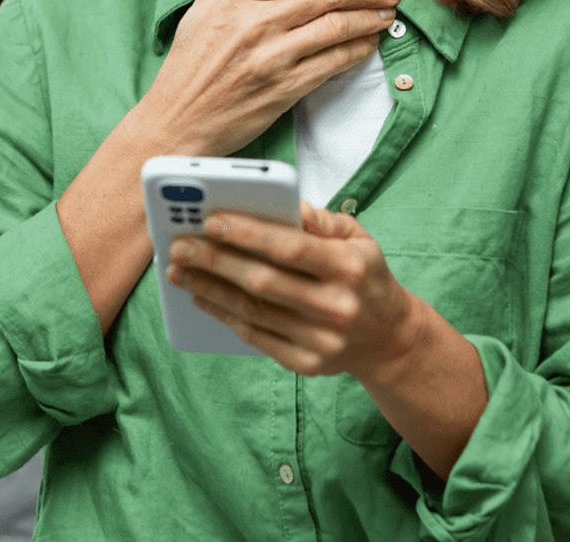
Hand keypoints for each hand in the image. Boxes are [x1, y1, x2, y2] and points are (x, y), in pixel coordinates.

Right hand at [134, 0, 402, 158]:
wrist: (178, 120)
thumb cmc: (188, 66)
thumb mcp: (199, 9)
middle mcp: (257, 24)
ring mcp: (273, 58)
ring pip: (337, 26)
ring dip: (370, 18)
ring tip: (387, 13)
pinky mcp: (285, 89)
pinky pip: (333, 63)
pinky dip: (357, 51)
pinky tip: (368, 44)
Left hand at [165, 199, 422, 379]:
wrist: (390, 338)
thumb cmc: (364, 276)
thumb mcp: (358, 238)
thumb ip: (322, 220)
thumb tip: (286, 205)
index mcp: (350, 267)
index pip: (291, 247)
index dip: (247, 233)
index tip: (210, 219)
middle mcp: (337, 306)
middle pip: (263, 281)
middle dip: (215, 261)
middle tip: (179, 245)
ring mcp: (322, 340)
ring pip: (252, 311)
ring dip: (209, 288)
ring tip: (179, 270)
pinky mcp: (306, 364)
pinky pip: (255, 337)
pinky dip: (223, 314)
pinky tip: (201, 296)